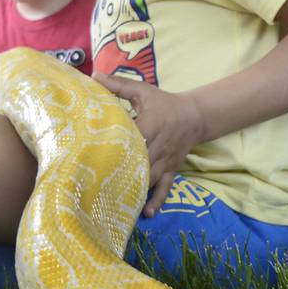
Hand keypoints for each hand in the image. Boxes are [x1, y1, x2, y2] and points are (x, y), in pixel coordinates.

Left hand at [93, 71, 203, 215]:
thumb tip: (93, 76)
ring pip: (149, 178)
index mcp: (150, 125)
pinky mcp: (171, 170)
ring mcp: (165, 161)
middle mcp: (158, 146)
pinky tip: (145, 212)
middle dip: (121, 174)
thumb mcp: (143, 90)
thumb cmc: (164, 102)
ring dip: (135, 190)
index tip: (97, 156)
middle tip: (98, 187)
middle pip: (139, 162)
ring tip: (116, 203)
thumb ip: (118, 85)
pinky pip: (165, 187)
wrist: (194, 116)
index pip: (133, 137)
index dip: (117, 147)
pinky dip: (156, 200)